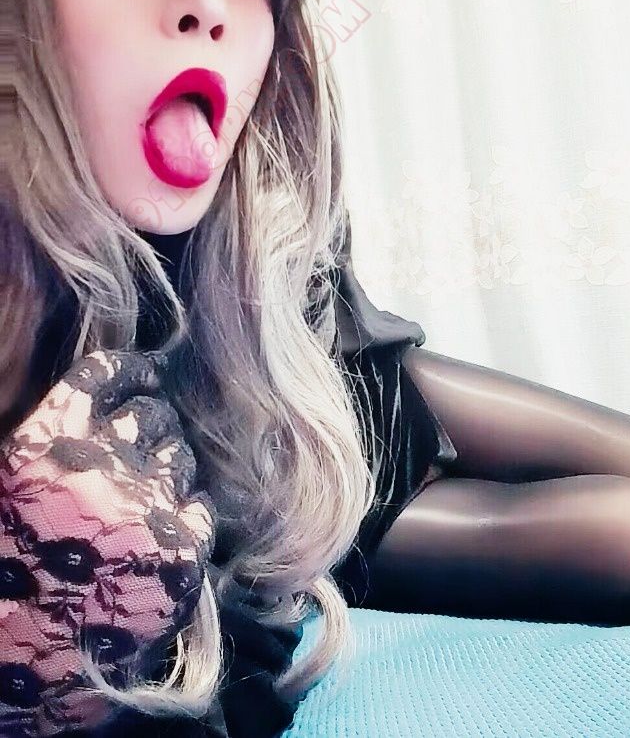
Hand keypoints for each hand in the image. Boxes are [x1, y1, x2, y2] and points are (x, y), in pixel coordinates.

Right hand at [0, 350, 216, 735]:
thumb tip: (112, 406)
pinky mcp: (181, 549)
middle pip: (153, 414)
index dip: (135, 372)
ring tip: (151, 496)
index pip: (105, 377)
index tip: (150, 373)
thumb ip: (58, 442)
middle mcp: (97, 466)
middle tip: (152, 442)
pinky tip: (169, 529)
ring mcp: (144, 507)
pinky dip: (190, 512)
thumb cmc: (13, 572)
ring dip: (172, 468)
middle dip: (156, 423)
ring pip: (181, 457)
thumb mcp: (14, 488)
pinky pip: (202, 505)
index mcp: (44, 447)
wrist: (25, 665)